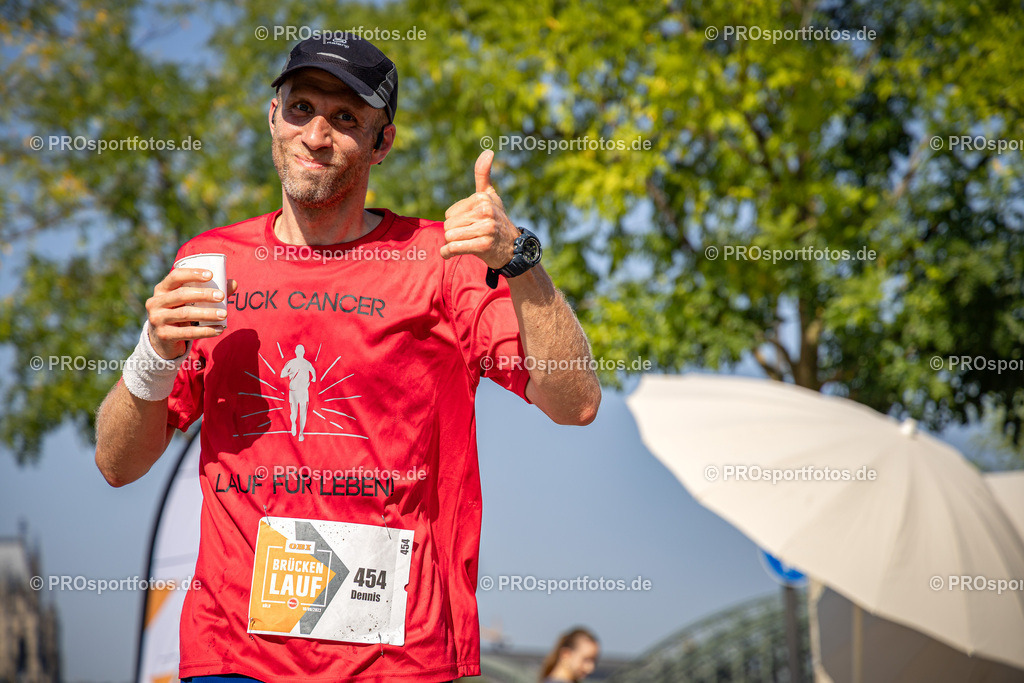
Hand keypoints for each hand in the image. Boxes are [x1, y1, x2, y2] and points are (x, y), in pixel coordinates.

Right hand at [145, 269, 237, 359]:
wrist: (163, 340)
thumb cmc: (180, 313)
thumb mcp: (189, 301)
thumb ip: (209, 291)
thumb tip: (233, 283)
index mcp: (162, 289)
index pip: (175, 276)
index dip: (192, 274)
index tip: (211, 275)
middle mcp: (156, 302)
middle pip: (181, 295)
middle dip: (204, 295)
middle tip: (221, 296)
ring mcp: (157, 319)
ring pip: (185, 314)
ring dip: (207, 314)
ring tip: (224, 314)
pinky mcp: (164, 335)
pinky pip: (187, 333)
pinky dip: (205, 331)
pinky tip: (219, 330)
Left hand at [441, 150, 519, 268]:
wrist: (513, 248)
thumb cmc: (497, 220)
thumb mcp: (490, 196)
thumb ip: (483, 175)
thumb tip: (488, 151)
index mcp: (482, 198)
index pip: (449, 214)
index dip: (456, 222)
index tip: (471, 225)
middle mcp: (485, 211)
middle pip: (448, 226)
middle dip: (453, 234)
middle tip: (469, 237)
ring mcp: (486, 228)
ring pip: (449, 237)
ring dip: (451, 245)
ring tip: (465, 244)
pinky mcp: (484, 245)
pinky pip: (454, 248)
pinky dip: (448, 253)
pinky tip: (450, 254)